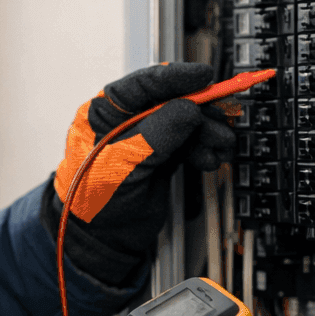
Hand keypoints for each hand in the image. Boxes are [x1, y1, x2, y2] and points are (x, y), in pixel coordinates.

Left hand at [43, 62, 234, 282]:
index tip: (203, 76)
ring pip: (184, 122)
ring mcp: (145, 138)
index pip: (143, 84)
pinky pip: (188, 142)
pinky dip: (202, 148)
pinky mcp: (161, 156)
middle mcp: (126, 121)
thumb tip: (188, 109)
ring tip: (220, 146)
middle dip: (199, 111)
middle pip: (170, 101)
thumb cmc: (93, 202)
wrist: (100, 240)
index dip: (175, 77)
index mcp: (105, 113)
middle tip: (221, 120)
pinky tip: (210, 159)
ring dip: (206, 132)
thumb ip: (156, 135)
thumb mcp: (123, 165)